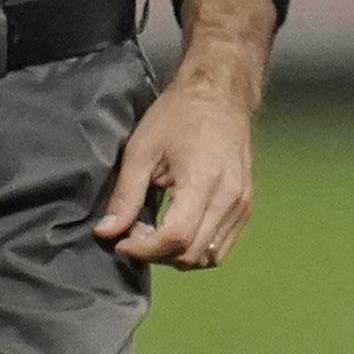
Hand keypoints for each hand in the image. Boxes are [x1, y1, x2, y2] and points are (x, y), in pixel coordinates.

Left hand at [94, 47, 256, 267]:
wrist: (220, 96)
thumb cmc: (178, 116)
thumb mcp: (142, 150)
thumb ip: (126, 195)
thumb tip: (107, 231)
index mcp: (203, 182)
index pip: (176, 238)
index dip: (145, 250)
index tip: (121, 242)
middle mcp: (229, 200)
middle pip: (192, 254)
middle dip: (157, 254)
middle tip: (133, 234)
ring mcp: (242, 206)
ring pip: (209, 257)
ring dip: (176, 256)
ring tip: (154, 233)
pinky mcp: (246, 208)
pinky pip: (221, 246)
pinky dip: (195, 249)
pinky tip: (175, 229)